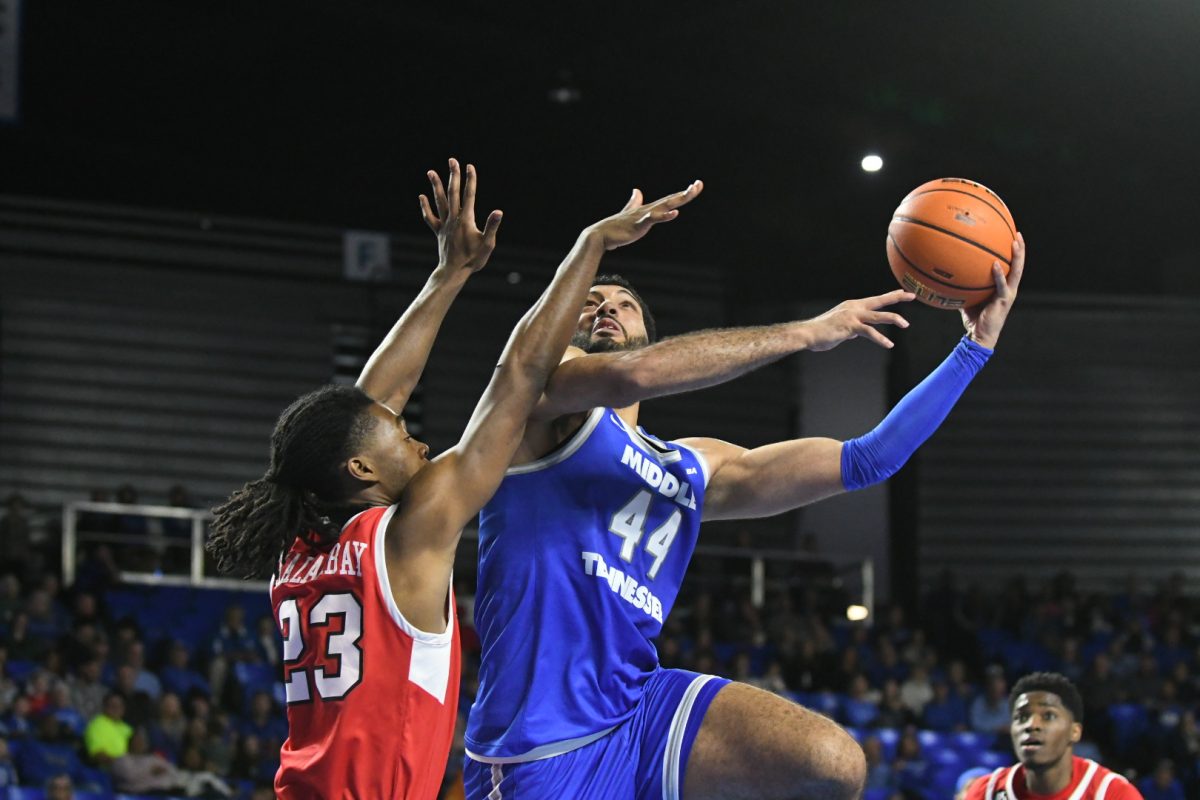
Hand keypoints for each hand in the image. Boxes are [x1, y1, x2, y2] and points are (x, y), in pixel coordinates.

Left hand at [419, 158, 502, 272]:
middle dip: (453, 176)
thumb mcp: (487, 244)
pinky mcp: (439, 232)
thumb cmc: (473, 259)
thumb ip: (492, 227)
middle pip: (453, 193)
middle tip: (452, 160)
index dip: (470, 180)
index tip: (470, 166)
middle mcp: (453, 219)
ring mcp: (444, 225)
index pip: (469, 195)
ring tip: (430, 172)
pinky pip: (430, 218)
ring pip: (439, 202)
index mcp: (466, 220)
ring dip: (435, 186)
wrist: (454, 272)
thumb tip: (499, 211)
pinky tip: (422, 196)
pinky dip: (426, 207)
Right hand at [584, 180, 703, 250]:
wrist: (601, 235)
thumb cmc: (616, 227)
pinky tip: (675, 213)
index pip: (670, 200)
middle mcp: (649, 209)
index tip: (696, 186)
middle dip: (686, 193)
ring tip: (691, 192)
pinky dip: (664, 215)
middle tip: (699, 184)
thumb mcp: (629, 213)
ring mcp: (644, 215)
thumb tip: (637, 191)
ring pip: (665, 205)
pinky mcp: (639, 223)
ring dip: (679, 199)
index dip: (683, 193)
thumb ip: (634, 202)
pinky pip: (654, 218)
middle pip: (671, 200)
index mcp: (649, 209)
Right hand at [801, 289, 914, 350]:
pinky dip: (880, 339)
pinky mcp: (851, 326)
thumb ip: (851, 330)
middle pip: (880, 301)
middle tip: (912, 295)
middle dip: (896, 297)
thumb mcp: (840, 329)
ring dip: (894, 319)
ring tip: (905, 324)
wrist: (808, 334)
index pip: (875, 300)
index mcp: (852, 306)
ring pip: (878, 316)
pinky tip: (888, 344)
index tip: (903, 293)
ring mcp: (853, 316)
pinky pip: (869, 332)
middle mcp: (854, 307)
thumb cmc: (821, 333)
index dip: (890, 296)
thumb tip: (857, 335)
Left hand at [961, 233, 1025, 348]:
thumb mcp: (968, 298)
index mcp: (1004, 286)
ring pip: (1017, 272)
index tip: (1011, 235)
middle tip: (1017, 233)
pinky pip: (1002, 285)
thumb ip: (963, 285)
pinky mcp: (1003, 301)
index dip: (1013, 252)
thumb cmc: (974, 317)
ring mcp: (1008, 294)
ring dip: (1017, 257)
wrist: (979, 335)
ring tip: (1014, 242)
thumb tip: (949, 273)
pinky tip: (995, 264)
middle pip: (1018, 265)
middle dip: (1019, 249)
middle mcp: (1010, 288)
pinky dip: (999, 275)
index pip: (1011, 266)